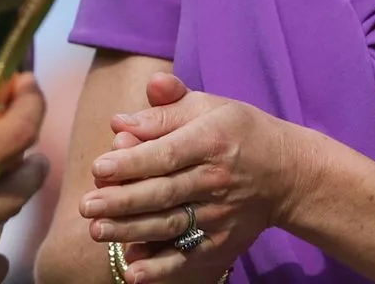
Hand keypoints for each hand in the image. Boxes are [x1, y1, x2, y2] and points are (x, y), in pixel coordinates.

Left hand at [81, 74, 316, 282]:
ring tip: (97, 230)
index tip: (98, 167)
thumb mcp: (208, 106)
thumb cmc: (237, 132)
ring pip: (170, 225)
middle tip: (86, 205)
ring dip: (132, 232)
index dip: (132, 162)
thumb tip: (121, 120)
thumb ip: (166, 107)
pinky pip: (189, 258)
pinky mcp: (223, 242)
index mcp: (211, 140)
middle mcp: (216, 180)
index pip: (166, 154)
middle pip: (164, 192)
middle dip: (122, 201)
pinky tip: (134, 271)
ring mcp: (220, 215)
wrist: (287, 173)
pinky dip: (162, 268)